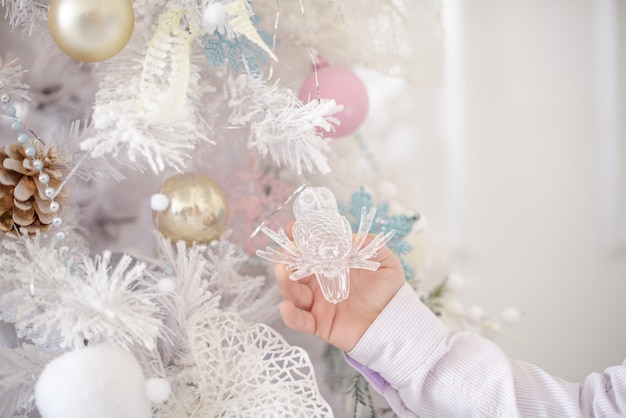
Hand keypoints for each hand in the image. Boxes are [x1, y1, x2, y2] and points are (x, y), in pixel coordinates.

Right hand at [274, 223, 405, 351]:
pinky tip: (285, 307)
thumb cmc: (388, 291)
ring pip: (293, 292)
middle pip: (295, 268)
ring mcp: (317, 303)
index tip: (292, 228)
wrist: (394, 321)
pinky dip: (290, 316)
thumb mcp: (385, 262)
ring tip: (281, 272)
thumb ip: (368, 245)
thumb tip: (346, 237)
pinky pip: (300, 321)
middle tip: (286, 250)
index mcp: (332, 264)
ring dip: (284, 282)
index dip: (300, 237)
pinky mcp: (319, 324)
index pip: (311, 248)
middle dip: (287, 258)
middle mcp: (320, 281)